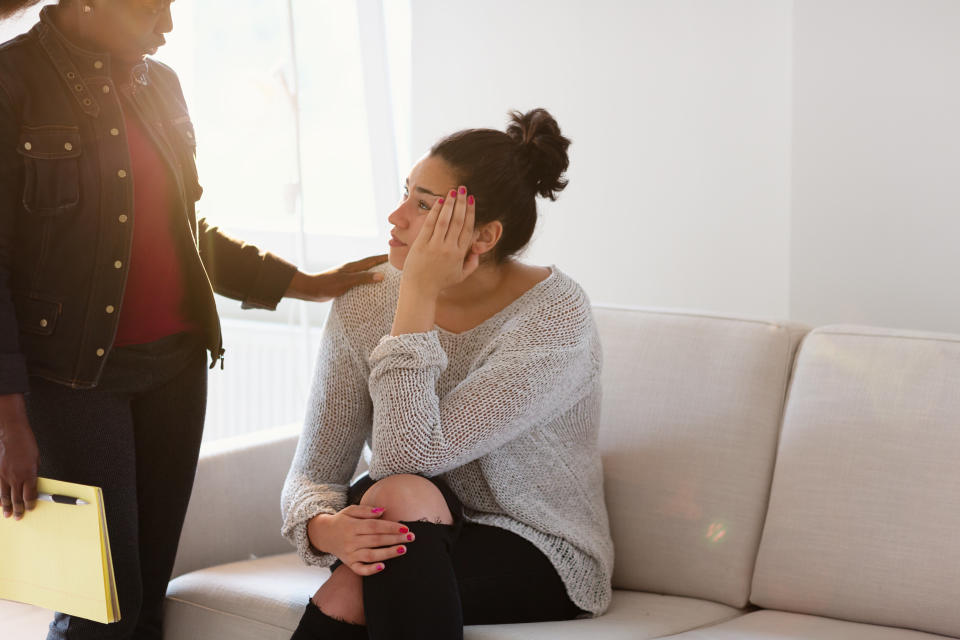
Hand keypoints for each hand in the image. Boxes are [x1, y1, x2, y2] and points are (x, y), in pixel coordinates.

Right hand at [0, 393, 38, 520]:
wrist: (11, 433)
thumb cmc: (26, 443)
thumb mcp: (37, 459)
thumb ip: (34, 473)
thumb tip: (33, 482)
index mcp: (29, 474)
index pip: (30, 495)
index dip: (30, 503)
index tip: (31, 508)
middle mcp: (16, 477)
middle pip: (16, 498)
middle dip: (18, 509)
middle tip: (18, 516)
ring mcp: (4, 475)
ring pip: (4, 495)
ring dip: (6, 506)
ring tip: (7, 514)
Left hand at [285, 254, 388, 302]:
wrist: (310, 290)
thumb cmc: (327, 285)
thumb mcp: (347, 282)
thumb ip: (363, 278)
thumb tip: (381, 276)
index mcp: (353, 266)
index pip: (372, 259)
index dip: (384, 258)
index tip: (396, 255)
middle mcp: (351, 269)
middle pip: (370, 264)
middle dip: (382, 263)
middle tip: (395, 265)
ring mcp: (347, 276)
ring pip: (365, 272)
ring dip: (375, 272)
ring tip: (386, 276)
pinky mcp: (344, 284)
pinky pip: (360, 280)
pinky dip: (368, 281)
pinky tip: (370, 287)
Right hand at [306, 504, 414, 575]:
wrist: (324, 534)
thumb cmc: (343, 520)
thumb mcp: (351, 510)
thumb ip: (366, 510)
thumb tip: (383, 510)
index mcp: (353, 526)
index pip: (374, 526)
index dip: (390, 527)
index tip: (405, 527)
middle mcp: (351, 541)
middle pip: (375, 540)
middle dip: (394, 539)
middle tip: (411, 537)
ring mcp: (350, 554)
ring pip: (370, 555)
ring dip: (388, 553)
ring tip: (403, 549)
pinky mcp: (349, 564)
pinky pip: (359, 569)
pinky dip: (370, 570)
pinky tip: (383, 567)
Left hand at [400, 186, 478, 297]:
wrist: (419, 289)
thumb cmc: (440, 282)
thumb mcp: (460, 276)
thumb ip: (472, 263)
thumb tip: (477, 250)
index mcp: (460, 254)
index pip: (467, 228)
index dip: (470, 212)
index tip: (472, 200)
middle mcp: (449, 248)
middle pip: (458, 221)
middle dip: (461, 203)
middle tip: (464, 189)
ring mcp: (434, 246)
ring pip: (445, 220)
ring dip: (449, 204)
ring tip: (453, 192)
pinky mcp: (421, 244)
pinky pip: (430, 224)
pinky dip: (435, 212)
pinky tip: (439, 201)